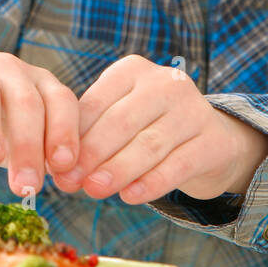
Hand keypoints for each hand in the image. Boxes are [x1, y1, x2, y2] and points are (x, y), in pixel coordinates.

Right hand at [0, 45, 79, 195]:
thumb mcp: (17, 139)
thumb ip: (41, 155)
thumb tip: (69, 182)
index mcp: (38, 84)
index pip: (61, 102)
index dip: (64, 133)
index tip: (63, 168)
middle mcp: (9, 70)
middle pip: (26, 101)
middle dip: (29, 145)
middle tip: (26, 185)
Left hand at [54, 55, 266, 202]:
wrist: (209, 139)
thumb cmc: (148, 128)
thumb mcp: (118, 119)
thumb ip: (89, 137)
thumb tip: (58, 169)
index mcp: (132, 70)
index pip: (96, 103)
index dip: (72, 137)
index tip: (55, 167)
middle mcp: (165, 83)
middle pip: (121, 122)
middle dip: (92, 154)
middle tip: (70, 183)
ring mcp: (193, 109)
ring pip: (148, 144)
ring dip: (118, 170)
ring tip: (94, 190)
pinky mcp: (212, 140)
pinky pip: (177, 165)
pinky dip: (151, 182)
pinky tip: (130, 196)